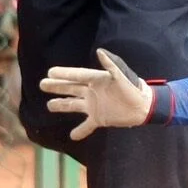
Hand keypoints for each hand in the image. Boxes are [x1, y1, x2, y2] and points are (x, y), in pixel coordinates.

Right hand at [39, 48, 155, 140]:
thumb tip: (99, 52)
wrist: (145, 107)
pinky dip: (80, 131)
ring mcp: (94, 105)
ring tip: (49, 105)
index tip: (50, 72)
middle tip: (42, 84)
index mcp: (97, 80)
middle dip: (57, 86)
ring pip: (73, 105)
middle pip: (71, 88)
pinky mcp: (99, 118)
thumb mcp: (122, 76)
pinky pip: (86, 126)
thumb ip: (111, 64)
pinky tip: (72, 136)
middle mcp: (93, 92)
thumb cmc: (134, 88)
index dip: (64, 74)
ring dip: (61, 105)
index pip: (77, 76)